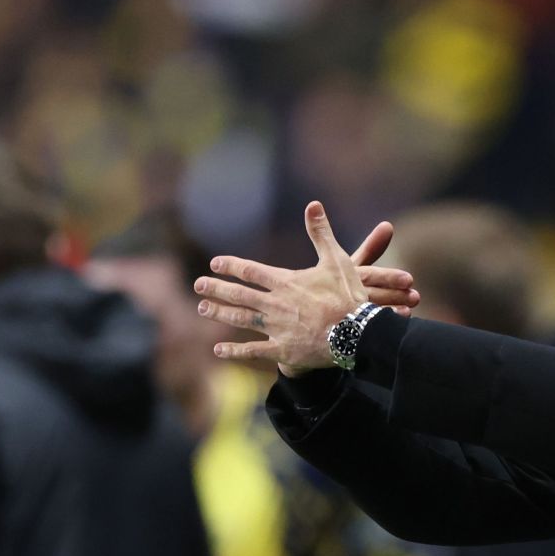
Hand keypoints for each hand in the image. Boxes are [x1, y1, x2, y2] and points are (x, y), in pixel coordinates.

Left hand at [194, 204, 416, 374]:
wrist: (356, 333)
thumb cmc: (348, 295)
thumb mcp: (337, 259)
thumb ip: (321, 233)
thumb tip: (313, 205)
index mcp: (285, 281)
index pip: (250, 271)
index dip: (231, 266)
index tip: (215, 264)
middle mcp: (275, 303)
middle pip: (238, 294)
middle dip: (216, 288)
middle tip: (198, 285)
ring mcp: (276, 328)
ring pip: (240, 319)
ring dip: (219, 313)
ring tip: (202, 308)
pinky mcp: (282, 350)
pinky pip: (253, 350)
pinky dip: (234, 351)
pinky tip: (218, 350)